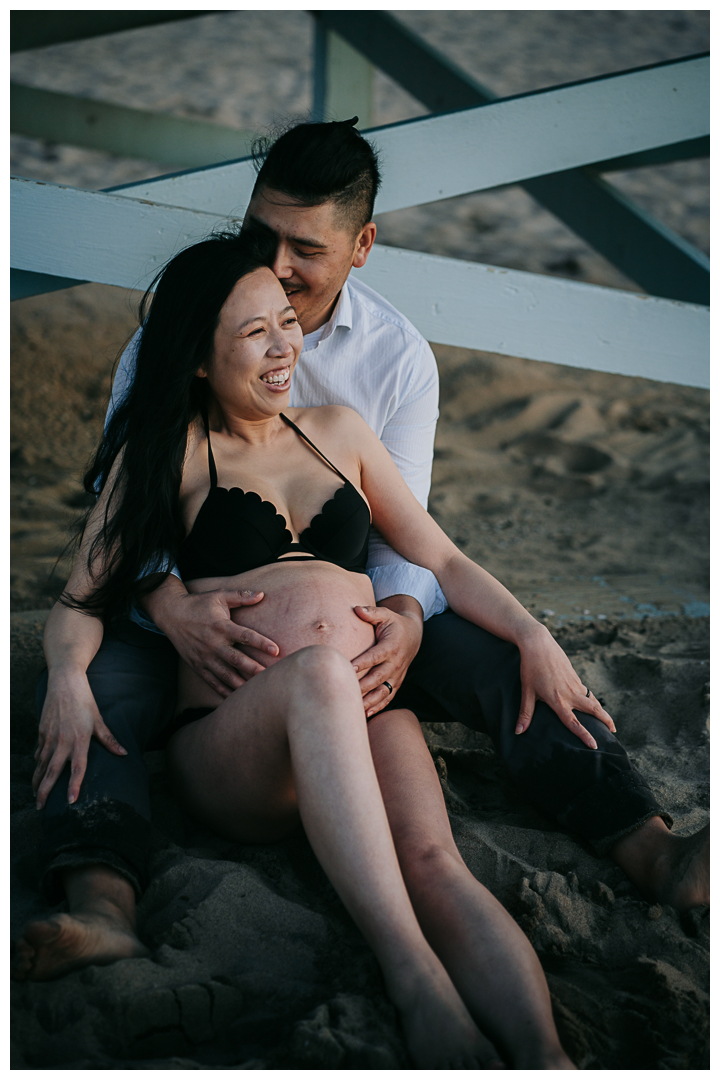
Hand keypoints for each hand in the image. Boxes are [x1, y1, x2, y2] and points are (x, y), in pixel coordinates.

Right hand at [34, 669, 126, 809]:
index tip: (70, 801)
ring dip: (37, 781)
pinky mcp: (42, 732)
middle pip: (51, 772)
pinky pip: (39, 753)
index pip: (77, 768)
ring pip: (41, 765)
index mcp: (79, 740)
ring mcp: (49, 738)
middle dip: (45, 791)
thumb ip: (109, 739)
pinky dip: (37, 765)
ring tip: (36, 796)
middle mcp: (62, 741)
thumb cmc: (84, 701)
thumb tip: (124, 753)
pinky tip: (37, 773)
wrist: (65, 683)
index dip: (74, 785)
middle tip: (40, 807)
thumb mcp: (99, 720)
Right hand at [157, 588, 278, 695]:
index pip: (245, 636)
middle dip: (253, 669)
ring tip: (256, 692)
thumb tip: (262, 594)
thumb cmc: (199, 604)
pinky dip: (223, 691)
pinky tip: (236, 699)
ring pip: (225, 675)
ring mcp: (204, 657)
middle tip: (270, 676)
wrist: (171, 614)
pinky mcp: (197, 666)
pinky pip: (212, 682)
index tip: (276, 650)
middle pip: (236, 660)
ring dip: (241, 684)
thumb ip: (241, 596)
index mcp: (221, 626)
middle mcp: (213, 643)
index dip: (261, 643)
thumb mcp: (219, 596)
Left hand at [351, 601, 423, 716]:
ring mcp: (397, 675)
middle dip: (362, 687)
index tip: (349, 669)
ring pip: (383, 691)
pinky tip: (365, 714)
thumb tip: (356, 608)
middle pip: (377, 678)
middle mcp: (395, 663)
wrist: (413, 635)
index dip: (362, 663)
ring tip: (354, 709)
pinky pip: (388, 697)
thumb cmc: (393, 623)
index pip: (375, 657)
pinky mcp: (397, 682)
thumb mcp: (385, 614)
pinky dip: (378, 706)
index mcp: (391, 646)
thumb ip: (371, 612)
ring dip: (369, 701)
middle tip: (346, 693)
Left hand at [515, 624, 615, 747]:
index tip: (594, 745)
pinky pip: (585, 690)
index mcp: (558, 700)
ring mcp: (574, 683)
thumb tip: (518, 731)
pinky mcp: (574, 675)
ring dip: (600, 709)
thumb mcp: (527, 691)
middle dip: (606, 720)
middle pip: (593, 710)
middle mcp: (570, 693)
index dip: (584, 735)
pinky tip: (589, 701)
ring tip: (605, 718)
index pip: (573, 723)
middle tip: (613, 730)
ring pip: (592, 699)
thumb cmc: (530, 668)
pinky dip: (591, 698)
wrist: (538, 643)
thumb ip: (525, 713)